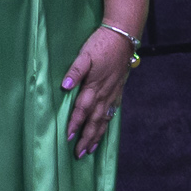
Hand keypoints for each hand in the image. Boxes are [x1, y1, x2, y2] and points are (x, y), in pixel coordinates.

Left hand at [62, 19, 139, 152]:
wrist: (124, 37)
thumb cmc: (101, 44)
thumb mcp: (85, 54)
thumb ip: (75, 70)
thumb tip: (66, 85)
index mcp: (94, 85)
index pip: (82, 109)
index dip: (75, 123)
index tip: (68, 137)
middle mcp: (104, 93)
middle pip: (94, 120)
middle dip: (87, 137)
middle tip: (79, 153)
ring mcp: (113, 93)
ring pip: (104, 119)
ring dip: (97, 135)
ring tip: (91, 149)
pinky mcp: (118, 89)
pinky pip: (112, 111)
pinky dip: (107, 123)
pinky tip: (104, 128)